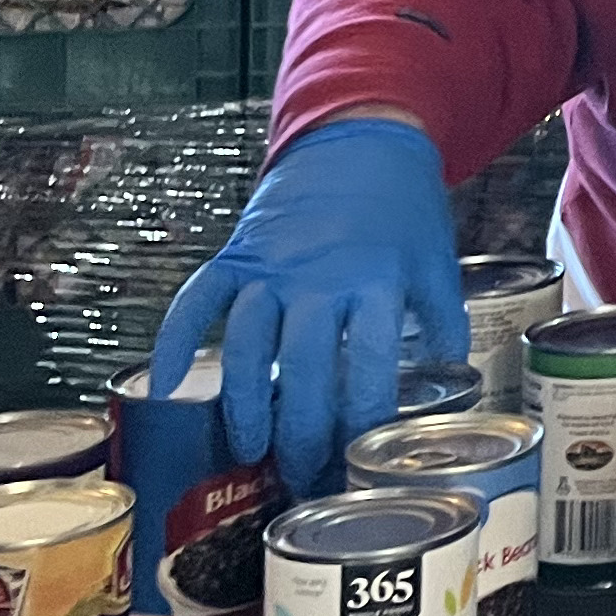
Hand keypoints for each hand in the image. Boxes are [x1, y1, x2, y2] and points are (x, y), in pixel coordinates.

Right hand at [145, 115, 464, 494]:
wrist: (363, 140)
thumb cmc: (404, 210)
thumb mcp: (436, 263)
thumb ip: (443, 323)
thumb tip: (453, 387)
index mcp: (378, 281)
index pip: (368, 368)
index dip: (360, 423)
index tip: (357, 463)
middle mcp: (320, 278)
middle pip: (301, 369)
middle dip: (300, 432)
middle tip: (300, 475)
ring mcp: (271, 266)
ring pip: (245, 344)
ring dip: (243, 402)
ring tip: (249, 448)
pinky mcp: (237, 254)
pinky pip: (195, 302)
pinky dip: (172, 342)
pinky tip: (162, 387)